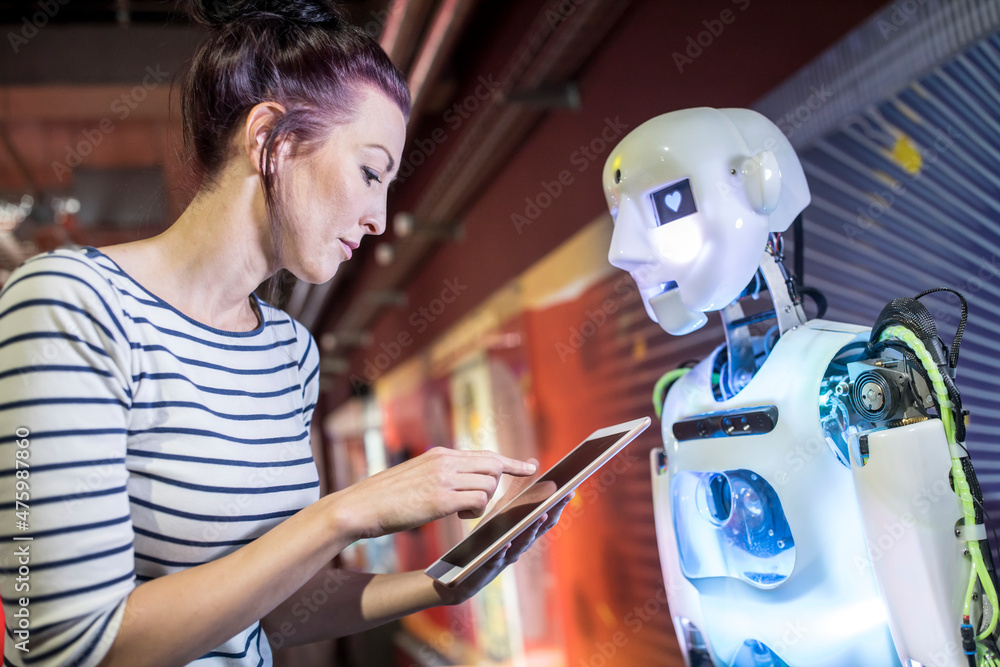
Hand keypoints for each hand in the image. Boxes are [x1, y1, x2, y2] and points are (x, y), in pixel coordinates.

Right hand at [333, 447, 536, 540]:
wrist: (360, 506)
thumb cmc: (385, 497)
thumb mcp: (417, 476)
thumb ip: (441, 474)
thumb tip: (463, 483)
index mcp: (440, 454)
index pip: (485, 453)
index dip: (510, 462)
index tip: (530, 466)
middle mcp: (445, 461)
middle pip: (494, 467)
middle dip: (496, 486)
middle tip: (482, 502)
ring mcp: (443, 478)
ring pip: (489, 485)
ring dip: (482, 503)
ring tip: (460, 511)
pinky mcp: (440, 499)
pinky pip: (478, 501)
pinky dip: (475, 512)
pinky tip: (458, 516)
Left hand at [434, 490, 574, 604]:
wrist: (460, 573)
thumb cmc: (485, 540)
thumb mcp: (501, 512)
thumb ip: (518, 492)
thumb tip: (533, 463)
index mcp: (522, 532)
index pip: (545, 517)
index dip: (558, 504)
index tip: (569, 489)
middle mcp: (519, 545)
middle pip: (539, 529)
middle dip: (551, 513)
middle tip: (561, 498)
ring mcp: (505, 558)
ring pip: (522, 544)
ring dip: (532, 530)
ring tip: (539, 515)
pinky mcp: (488, 568)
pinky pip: (497, 559)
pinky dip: (503, 551)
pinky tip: (507, 542)